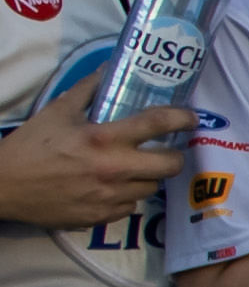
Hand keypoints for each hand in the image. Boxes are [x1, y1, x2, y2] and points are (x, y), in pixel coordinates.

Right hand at [0, 100, 187, 231]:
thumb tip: (108, 70)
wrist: (5, 186)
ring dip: (148, 176)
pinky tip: (111, 186)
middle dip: (173, 156)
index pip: (157, 125)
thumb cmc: (30, 146)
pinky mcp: (104, 217)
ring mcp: (111, 197)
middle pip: (170, 166)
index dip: (182, 120)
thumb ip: (87, 91)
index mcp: (103, 139)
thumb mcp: (57, 112)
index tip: (191, 119)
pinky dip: (127, 195)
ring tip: (132, 167)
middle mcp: (114, 169)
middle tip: (165, 150)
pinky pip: (131, 205)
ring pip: (151, 187)